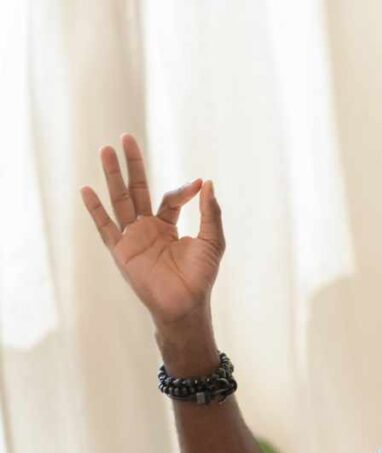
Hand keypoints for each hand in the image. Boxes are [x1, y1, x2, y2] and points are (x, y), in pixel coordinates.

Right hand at [80, 134, 224, 330]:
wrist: (186, 304)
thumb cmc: (201, 277)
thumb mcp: (213, 241)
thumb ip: (211, 213)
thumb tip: (207, 183)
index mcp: (168, 226)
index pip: (168, 198)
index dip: (183, 190)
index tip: (197, 185)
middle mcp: (147, 228)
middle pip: (136, 190)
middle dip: (132, 165)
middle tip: (126, 138)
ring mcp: (133, 238)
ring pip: (120, 201)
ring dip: (112, 176)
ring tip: (106, 150)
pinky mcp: (121, 251)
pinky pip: (106, 228)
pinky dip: (96, 210)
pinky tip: (87, 190)